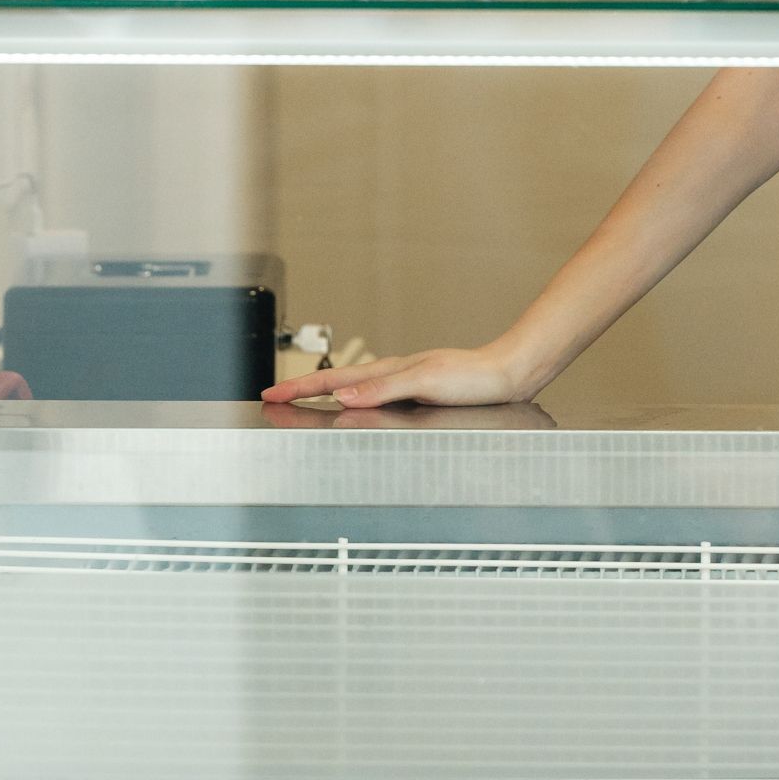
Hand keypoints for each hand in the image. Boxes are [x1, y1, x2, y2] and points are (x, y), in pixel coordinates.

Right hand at [259, 342, 538, 413]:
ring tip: (302, 399)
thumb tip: (344, 397)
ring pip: (353, 388)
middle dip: (303, 389)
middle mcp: (393, 375)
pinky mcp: (418, 393)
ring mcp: (404, 383)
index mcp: (389, 371)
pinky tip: (355, 408)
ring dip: (324, 393)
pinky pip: (372, 397)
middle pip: (337, 382)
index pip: (334, 380)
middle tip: (274, 397)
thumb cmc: (473, 377)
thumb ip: (384, 389)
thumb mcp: (426, 381)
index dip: (300, 388)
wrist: (508, 374)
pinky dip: (351, 401)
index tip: (271, 394)